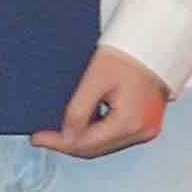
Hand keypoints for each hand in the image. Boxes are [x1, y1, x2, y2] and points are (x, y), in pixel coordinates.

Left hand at [35, 47, 172, 157]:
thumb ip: (78, 111)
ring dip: (83, 138)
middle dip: (69, 143)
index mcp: (130, 122)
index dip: (58, 142)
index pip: (86, 144)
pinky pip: (117, 136)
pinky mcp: (148, 123)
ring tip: (61, 127)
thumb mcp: (94, 80)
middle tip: (45, 137)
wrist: (154, 42)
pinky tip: (84, 121)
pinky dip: (98, 132)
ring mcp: (148, 129)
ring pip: (106, 145)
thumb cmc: (126, 55)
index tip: (37, 138)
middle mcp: (143, 132)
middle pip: (97, 149)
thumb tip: (65, 135)